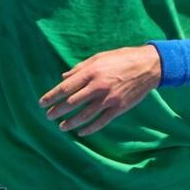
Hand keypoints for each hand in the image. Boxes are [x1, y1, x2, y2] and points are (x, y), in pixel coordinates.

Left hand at [38, 45, 161, 136]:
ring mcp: (109, 99)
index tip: (42, 102)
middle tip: (48, 116)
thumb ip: (79, 68)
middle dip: (57, 111)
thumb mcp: (97, 58)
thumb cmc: (120, 58)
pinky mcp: (119, 108)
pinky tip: (81, 132)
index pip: (65, 87)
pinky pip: (101, 121)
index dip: (52, 96)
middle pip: (72, 103)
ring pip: (85, 115)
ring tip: (61, 126)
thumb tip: (63, 78)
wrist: (148, 66)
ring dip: (71, 122)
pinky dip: (90, 128)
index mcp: (91, 72)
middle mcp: (98, 87)